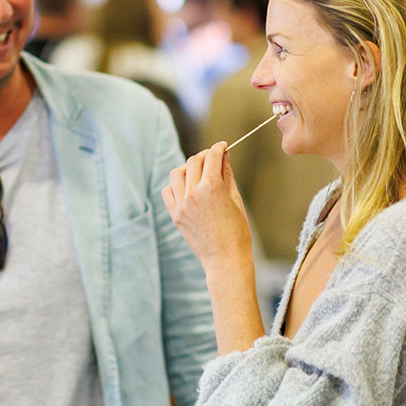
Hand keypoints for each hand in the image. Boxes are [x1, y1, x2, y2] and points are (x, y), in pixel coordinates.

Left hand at [161, 142, 250, 269]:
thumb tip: (224, 157)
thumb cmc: (237, 231)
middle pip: (193, 162)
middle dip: (204, 156)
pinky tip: (186, 187)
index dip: (218, 148)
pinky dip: (176, 185)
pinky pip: (168, 191)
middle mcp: (193, 193)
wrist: (225, 259)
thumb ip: (227, 175)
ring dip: (188, 167)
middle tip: (212, 157)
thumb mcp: (236, 199)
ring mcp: (181, 205)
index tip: (222, 146)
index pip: (212, 157)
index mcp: (211, 187)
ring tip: (198, 171)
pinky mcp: (175, 215)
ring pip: (177, 173)